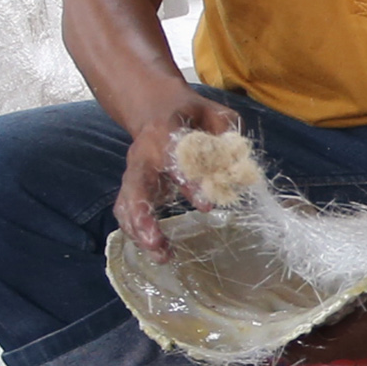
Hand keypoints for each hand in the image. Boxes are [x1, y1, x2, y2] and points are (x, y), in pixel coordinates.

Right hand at [114, 91, 244, 253]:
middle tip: (156, 242)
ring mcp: (134, 173)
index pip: (173, 159)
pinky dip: (138, 233)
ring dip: (139, 231)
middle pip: (136, 186)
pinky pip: (127, 211)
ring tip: (162, 255)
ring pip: (126, 204)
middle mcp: (142, 155)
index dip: (189, 182)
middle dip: (142, 215)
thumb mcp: (215, 113)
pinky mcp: (134, 188)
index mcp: (163, 134)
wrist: (157, 110)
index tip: (207, 205)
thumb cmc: (191, 115)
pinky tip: (159, 251)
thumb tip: (240, 161)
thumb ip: (227, 133)